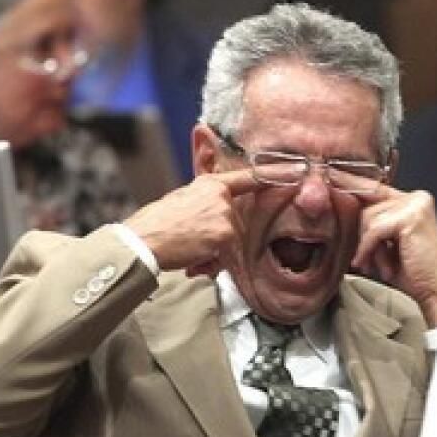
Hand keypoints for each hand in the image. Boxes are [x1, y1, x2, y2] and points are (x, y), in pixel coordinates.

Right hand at [123, 169, 258, 276]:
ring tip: (190, 253)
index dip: (269, 176)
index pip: (247, 179)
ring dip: (214, 255)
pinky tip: (193, 261)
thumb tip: (217, 213)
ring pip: (231, 243)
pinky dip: (211, 265)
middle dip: (219, 241)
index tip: (294, 171)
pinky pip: (227, 258)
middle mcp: (221, 197)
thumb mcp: (181, 201)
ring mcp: (225, 215)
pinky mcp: (226, 235)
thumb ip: (204, 202)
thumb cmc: (156, 225)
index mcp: (210, 185)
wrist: (142, 241)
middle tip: (192, 244)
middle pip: (235, 225)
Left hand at [353, 186, 436, 326]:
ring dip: (369, 248)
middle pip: (368, 207)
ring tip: (383, 266)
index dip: (351, 182)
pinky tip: (372, 265)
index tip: (330, 174)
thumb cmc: (412, 273)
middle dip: (364, 238)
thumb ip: (372, 224)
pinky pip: (375, 230)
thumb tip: (341, 209)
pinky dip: (369, 249)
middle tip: (373, 263)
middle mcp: (416, 198)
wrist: (436, 292)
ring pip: (369, 219)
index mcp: (412, 201)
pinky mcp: (412, 217)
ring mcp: (416, 205)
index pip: (375, 188)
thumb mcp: (387, 244)